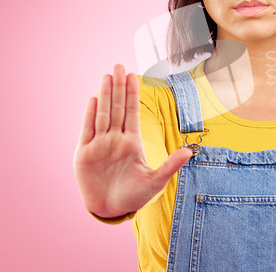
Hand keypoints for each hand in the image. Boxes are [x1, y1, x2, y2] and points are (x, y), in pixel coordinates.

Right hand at [73, 64, 191, 217]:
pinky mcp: (84, 154)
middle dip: (118, 87)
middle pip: (117, 107)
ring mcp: (99, 144)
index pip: (132, 112)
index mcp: (132, 142)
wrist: (111, 210)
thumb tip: (190, 152)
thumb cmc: (133, 197)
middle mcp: (115, 139)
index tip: (134, 76)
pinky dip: (89, 115)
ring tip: (107, 76)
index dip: (132, 94)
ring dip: (104, 95)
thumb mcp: (155, 181)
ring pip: (102, 114)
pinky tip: (93, 99)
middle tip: (119, 66)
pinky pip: (87, 130)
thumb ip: (170, 165)